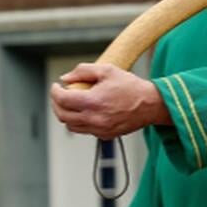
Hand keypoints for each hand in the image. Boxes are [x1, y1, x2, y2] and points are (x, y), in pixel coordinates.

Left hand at [50, 64, 167, 139]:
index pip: (62, 99)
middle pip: (62, 115)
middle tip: (59, 95)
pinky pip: (85, 130)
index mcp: (92, 102)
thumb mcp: (108, 70)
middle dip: (56, 104)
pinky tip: (87, 112)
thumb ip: (83, 71)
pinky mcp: (105, 135)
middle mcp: (93, 119)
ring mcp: (99, 129)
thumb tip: (65, 78)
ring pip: (71, 126)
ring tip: (71, 104)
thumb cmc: (131, 86)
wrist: (152, 105)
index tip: (56, 86)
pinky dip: (80, 121)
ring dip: (66, 114)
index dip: (54, 91)